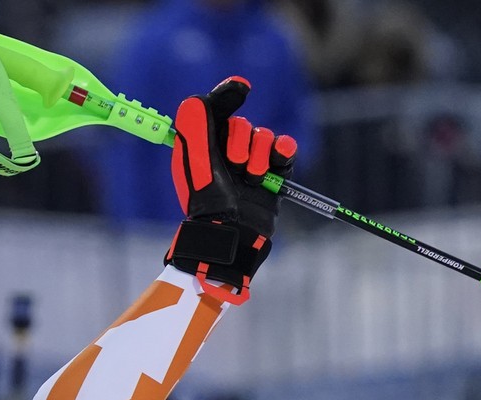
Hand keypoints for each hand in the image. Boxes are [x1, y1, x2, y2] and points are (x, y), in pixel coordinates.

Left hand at [165, 76, 297, 304]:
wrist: (234, 230)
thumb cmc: (208, 200)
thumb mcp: (195, 160)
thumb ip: (195, 126)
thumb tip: (199, 97)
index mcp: (201, 147)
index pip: (215, 111)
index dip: (226, 96)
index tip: (240, 88)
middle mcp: (225, 152)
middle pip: (242, 124)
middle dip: (240, 142)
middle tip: (234, 166)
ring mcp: (250, 162)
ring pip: (264, 136)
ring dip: (258, 156)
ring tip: (250, 180)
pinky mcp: (273, 172)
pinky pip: (285, 147)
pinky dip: (283, 152)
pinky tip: (277, 164)